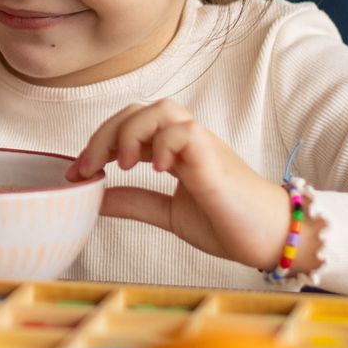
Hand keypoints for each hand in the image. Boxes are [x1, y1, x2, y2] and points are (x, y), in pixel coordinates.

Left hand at [68, 99, 301, 270]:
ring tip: (122, 165)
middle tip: (88, 168)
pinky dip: (164, 144)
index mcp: (174, 150)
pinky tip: (155, 170)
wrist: (270, 239)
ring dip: (131, 132)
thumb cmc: (228, 222)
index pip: (128, 124)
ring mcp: (203, 146)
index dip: (98, 142)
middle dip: (103, 134)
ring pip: (162, 109)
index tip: (76, 173)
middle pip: (137, 110)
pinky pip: (186, 132)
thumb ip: (134, 202)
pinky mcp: (215, 160)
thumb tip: (94, 198)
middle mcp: (187, 141)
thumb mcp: (168, 214)